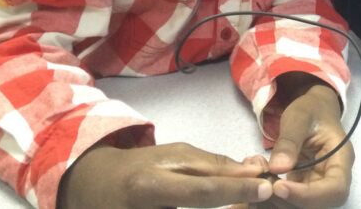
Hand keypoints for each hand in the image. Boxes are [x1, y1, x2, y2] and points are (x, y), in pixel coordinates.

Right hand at [58, 141, 273, 208]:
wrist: (94, 189)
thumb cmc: (140, 168)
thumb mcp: (173, 157)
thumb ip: (212, 165)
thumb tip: (253, 170)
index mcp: (150, 186)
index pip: (203, 190)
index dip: (237, 189)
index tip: (266, 186)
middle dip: (235, 207)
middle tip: (259, 199)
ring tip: (241, 203)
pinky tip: (222, 208)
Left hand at [233, 74, 352, 208]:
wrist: (312, 111)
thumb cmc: (311, 110)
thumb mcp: (299, 118)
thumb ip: (289, 141)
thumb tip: (277, 168)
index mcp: (341, 160)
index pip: (334, 189)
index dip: (309, 195)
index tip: (279, 187)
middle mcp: (333, 178)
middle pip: (319, 204)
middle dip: (289, 201)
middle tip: (261, 186)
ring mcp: (318, 186)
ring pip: (302, 206)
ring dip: (277, 202)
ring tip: (255, 185)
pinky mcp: (303, 189)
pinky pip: (290, 201)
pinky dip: (272, 198)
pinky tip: (254, 188)